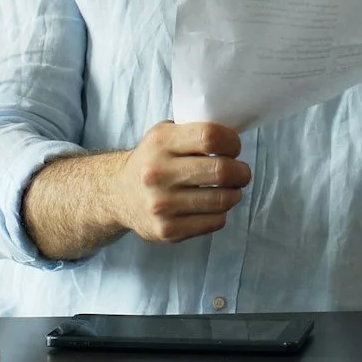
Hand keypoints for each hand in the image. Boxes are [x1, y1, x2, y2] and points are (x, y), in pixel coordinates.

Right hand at [114, 122, 250, 243]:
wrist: (120, 195)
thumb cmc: (154, 160)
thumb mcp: (165, 135)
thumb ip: (194, 131)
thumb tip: (234, 139)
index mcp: (160, 142)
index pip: (210, 137)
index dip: (232, 142)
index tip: (234, 148)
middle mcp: (158, 173)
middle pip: (221, 170)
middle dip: (241, 172)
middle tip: (242, 172)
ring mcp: (162, 204)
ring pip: (222, 199)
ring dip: (235, 194)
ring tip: (231, 190)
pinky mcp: (168, 229)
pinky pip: (215, 222)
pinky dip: (221, 213)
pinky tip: (213, 206)